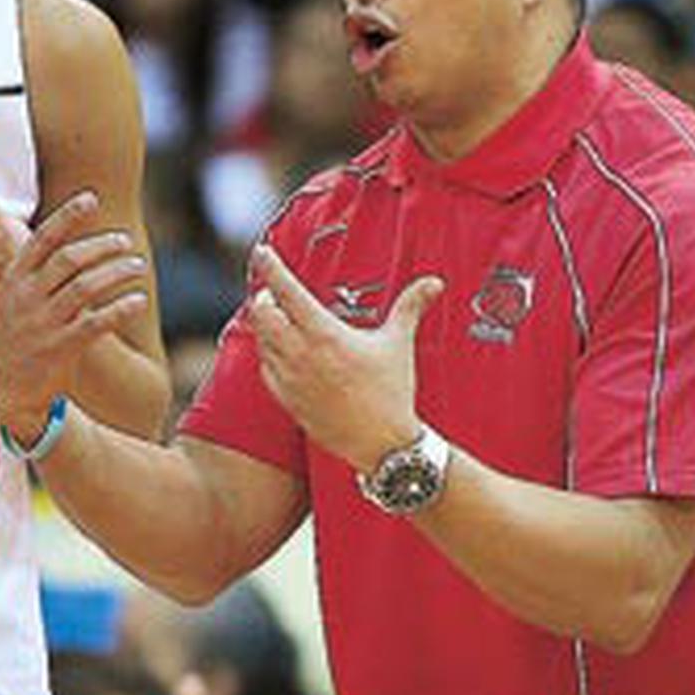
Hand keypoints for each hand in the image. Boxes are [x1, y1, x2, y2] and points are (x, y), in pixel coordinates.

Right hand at [0, 192, 148, 434]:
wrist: (8, 390)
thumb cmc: (15, 336)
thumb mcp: (6, 297)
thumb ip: (20, 264)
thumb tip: (7, 221)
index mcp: (13, 281)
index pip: (41, 240)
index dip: (67, 217)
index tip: (91, 198)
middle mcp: (26, 299)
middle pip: (68, 260)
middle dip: (101, 246)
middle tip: (125, 241)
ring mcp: (43, 324)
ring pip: (85, 288)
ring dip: (116, 273)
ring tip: (137, 266)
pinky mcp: (60, 348)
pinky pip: (96, 323)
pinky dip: (120, 309)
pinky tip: (138, 300)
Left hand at [246, 242, 442, 471]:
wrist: (382, 444)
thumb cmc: (392, 391)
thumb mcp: (399, 344)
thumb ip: (411, 306)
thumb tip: (434, 282)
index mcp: (325, 334)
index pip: (287, 291)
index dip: (271, 267)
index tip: (261, 250)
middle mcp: (301, 354)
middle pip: (262, 312)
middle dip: (266, 297)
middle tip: (278, 293)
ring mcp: (290, 378)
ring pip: (260, 339)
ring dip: (266, 324)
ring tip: (282, 319)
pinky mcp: (286, 400)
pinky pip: (265, 368)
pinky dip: (269, 353)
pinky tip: (284, 352)